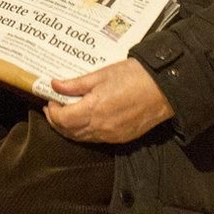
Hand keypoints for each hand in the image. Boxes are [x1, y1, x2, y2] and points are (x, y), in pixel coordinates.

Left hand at [44, 59, 174, 144]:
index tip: (50, 100)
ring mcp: (112, 135)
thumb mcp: (101, 74)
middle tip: (53, 108)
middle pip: (70, 132)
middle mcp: (101, 127)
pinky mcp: (122, 138)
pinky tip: (85, 120)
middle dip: (57, 122)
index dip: (53, 112)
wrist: (163, 88)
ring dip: (70, 129)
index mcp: (94, 110)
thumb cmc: (133, 76)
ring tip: (66, 114)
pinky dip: (85, 132)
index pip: (63, 119)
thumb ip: (75, 84)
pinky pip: (97, 139)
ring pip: (83, 138)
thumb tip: (54, 85)